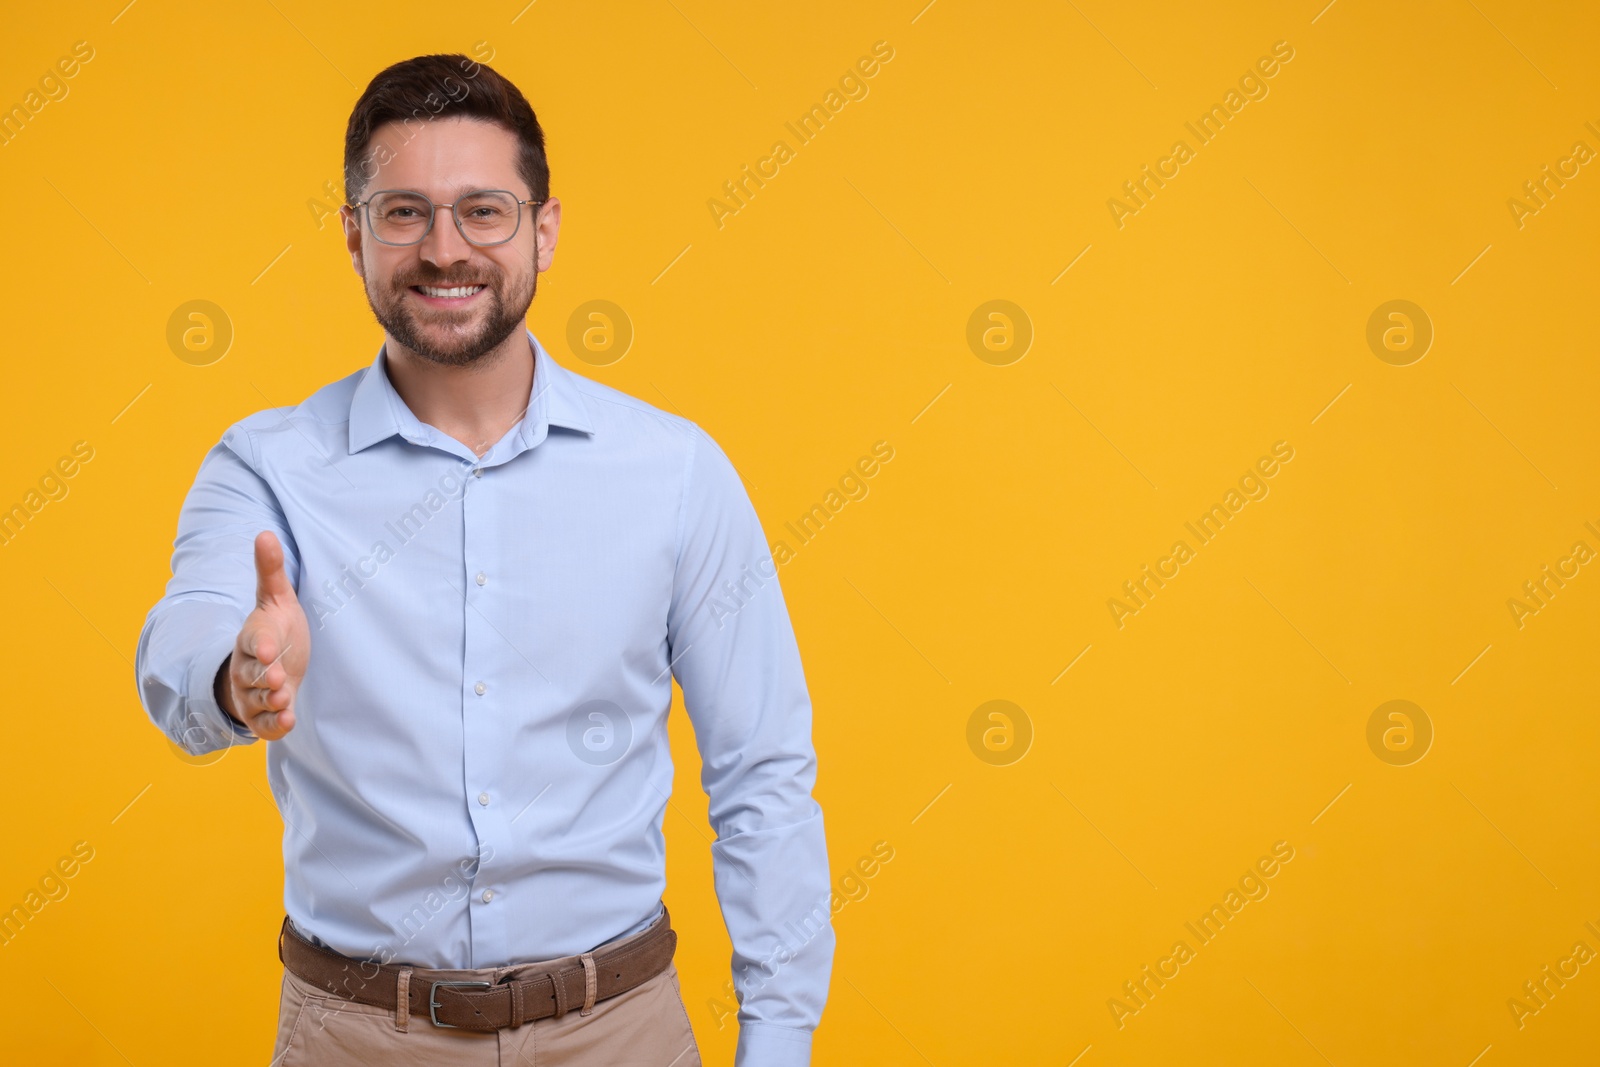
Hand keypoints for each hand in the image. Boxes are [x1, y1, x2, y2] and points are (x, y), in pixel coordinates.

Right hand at [223, 531, 309, 739]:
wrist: (270, 665)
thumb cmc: (276, 629)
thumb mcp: (276, 599)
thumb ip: (271, 571)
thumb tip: (264, 533)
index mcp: (253, 638)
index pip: (253, 640)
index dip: (260, 645)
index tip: (268, 648)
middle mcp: (248, 667)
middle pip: (252, 674)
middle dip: (264, 677)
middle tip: (279, 678)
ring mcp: (254, 692)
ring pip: (257, 700)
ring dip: (271, 701)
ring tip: (285, 698)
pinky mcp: (265, 714)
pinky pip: (266, 723)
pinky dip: (275, 724)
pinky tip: (289, 721)